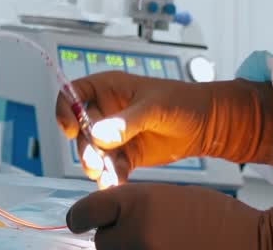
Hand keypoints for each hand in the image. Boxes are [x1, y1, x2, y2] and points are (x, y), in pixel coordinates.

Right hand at [55, 71, 272, 179]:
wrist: (206, 124)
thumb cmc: (181, 101)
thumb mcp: (154, 107)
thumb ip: (127, 121)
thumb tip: (98, 134)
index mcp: (109, 87)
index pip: (75, 92)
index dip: (66, 108)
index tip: (70, 129)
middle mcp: (108, 110)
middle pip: (82, 128)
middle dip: (85, 147)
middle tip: (95, 164)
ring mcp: (116, 133)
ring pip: (94, 151)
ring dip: (97, 166)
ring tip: (107, 178)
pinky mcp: (127, 155)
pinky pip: (111, 167)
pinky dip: (111, 177)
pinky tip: (117, 185)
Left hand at [67, 184, 272, 249]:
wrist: (250, 242)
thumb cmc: (212, 215)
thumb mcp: (167, 196)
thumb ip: (135, 205)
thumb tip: (108, 219)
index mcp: (138, 203)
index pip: (87, 212)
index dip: (81, 217)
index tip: (79, 221)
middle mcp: (136, 234)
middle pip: (101, 242)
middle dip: (113, 238)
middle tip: (137, 233)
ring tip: (153, 243)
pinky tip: (157, 249)